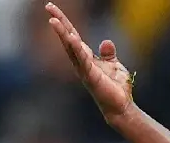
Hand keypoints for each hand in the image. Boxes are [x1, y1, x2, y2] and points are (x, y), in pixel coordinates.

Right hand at [44, 2, 134, 122]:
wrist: (121, 106)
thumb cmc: (116, 88)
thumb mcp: (114, 65)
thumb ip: (108, 53)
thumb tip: (106, 41)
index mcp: (86, 57)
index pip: (73, 36)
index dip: (65, 22)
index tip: (53, 8)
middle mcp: (81, 62)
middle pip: (67, 38)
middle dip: (59, 22)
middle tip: (48, 6)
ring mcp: (84, 69)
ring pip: (71, 48)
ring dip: (62, 34)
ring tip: (53, 20)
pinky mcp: (90, 77)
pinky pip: (82, 60)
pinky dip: (77, 49)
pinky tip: (71, 38)